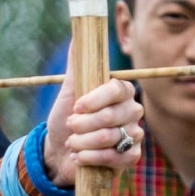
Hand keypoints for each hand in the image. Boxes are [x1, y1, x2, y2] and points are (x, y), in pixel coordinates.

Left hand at [43, 46, 142, 186]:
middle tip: (70, 126)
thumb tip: (77, 36)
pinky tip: (79, 158)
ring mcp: (134, 134)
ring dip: (83, 142)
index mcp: (121, 90)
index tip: (76, 106)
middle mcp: (132, 110)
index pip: (116, 89)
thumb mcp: (68, 91)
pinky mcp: (132, 156)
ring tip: (72, 143)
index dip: (95, 100)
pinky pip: (115, 158)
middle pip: (111, 116)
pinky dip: (91, 159)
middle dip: (83, 125)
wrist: (60, 153)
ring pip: (110, 138)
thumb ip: (77, 65)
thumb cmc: (66, 119)